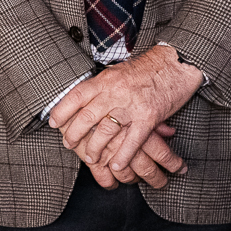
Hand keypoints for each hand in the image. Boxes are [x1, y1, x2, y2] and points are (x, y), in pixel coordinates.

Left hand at [49, 43, 202, 190]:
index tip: (53, 122)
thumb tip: (86, 97)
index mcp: (106, 79)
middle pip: (87, 116)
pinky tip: (116, 167)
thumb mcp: (119, 72)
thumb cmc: (148, 68)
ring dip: (95, 148)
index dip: (62, 110)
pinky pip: (132, 141)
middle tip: (68, 144)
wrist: (177, 62)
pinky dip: (122, 156)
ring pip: (106, 131)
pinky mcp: (148, 117)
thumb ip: (103, 85)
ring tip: (91, 159)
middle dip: (74, 133)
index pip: (76, 95)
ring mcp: (131, 105)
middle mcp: (115, 92)